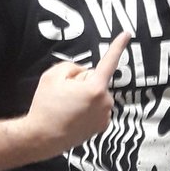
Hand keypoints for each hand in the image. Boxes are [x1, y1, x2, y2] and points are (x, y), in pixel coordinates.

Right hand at [22, 33, 130, 156]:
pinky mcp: (102, 126)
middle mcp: (106, 102)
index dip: (118, 46)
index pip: (109, 61)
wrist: (42, 137)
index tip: (127, 33)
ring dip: (85, 97)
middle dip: (83, 83)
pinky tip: (74, 116)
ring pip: (96, 95)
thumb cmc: (46, 105)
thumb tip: (83, 74)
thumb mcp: (52, 76)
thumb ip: (72, 67)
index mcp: (95, 87)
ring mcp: (106, 115)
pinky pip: (97, 108)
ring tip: (67, 108)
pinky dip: (88, 109)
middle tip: (64, 96)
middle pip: (96, 80)